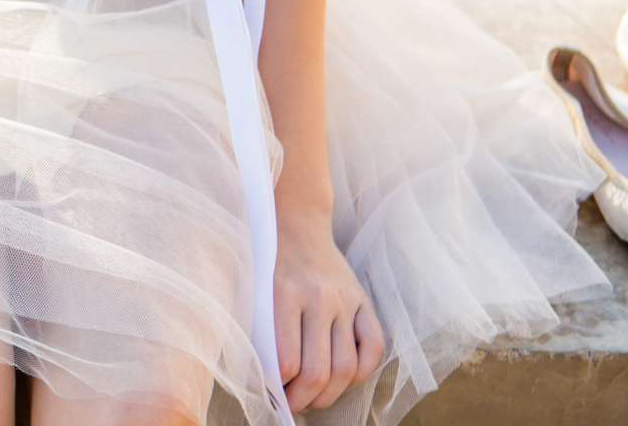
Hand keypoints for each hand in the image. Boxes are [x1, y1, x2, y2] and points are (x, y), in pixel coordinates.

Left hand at [272, 212, 383, 411]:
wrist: (297, 222)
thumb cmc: (267, 261)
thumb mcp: (254, 288)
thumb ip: (260, 329)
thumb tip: (263, 379)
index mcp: (285, 294)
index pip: (287, 361)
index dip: (280, 389)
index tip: (273, 396)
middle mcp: (319, 298)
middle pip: (319, 370)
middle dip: (304, 399)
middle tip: (293, 405)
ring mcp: (345, 300)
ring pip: (347, 367)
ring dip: (330, 394)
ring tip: (315, 399)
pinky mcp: (363, 301)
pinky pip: (373, 347)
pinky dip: (362, 373)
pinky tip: (345, 380)